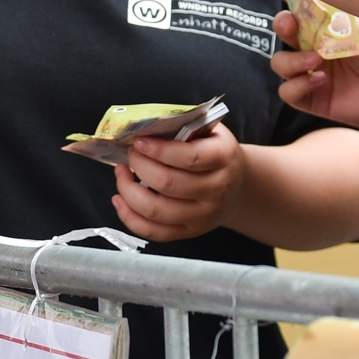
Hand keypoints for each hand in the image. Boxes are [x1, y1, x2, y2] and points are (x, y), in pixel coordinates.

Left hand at [112, 124, 244, 242]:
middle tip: (131, 154)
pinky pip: (154, 232)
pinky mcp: (190, 232)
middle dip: (140, 166)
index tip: (139, 142)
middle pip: (168, 184)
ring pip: (156, 210)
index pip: (189, 157)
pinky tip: (120, 199)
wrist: (238, 186)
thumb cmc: (215, 152)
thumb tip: (144, 128)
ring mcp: (203, 215)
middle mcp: (216, 190)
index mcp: (223, 158)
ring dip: (128, 191)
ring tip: (121, 173)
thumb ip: (182, 126)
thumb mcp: (209, 132)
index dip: (159, 150)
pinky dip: (130, 217)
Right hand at [267, 0, 358, 131]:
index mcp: (332, 23)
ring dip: (291, 60)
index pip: (302, 4)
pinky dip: (297, 85)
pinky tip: (320, 81)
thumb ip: (338, 22)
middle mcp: (319, 45)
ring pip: (280, 63)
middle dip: (282, 24)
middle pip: (284, 30)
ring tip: (316, 61)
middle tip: (291, 24)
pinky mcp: (314, 98)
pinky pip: (288, 91)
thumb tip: (312, 13)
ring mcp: (314, 72)